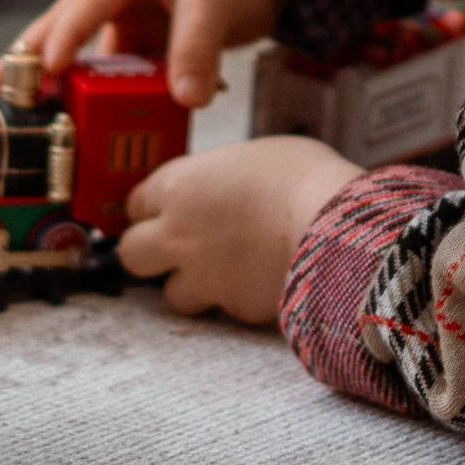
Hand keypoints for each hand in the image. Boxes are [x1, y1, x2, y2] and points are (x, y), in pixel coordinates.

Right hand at [2, 0, 280, 110]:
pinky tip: (99, 134)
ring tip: (36, 126)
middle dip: (31, 65)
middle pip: (65, 31)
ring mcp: (129, 19)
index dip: (60, 40)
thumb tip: (186, 100)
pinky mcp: (146, 44)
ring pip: (91, 61)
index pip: (82, 5)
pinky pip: (123, 78)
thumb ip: (197, 48)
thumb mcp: (217, 0)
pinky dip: (115, 104)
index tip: (40, 74)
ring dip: (72, 93)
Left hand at [117, 136, 359, 325]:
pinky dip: (235, 299)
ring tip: (223, 269)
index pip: (135, 202)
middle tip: (178, 245)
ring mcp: (202, 277)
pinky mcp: (231, 308)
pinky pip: (221, 309)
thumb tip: (222, 187)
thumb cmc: (301, 176)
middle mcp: (178, 235)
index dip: (152, 206)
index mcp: (180, 187)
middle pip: (132, 253)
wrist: (333, 228)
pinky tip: (259, 282)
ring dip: (190, 284)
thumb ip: (221, 176)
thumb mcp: (254, 155)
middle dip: (149, 251)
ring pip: (171, 293)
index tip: (168, 207)